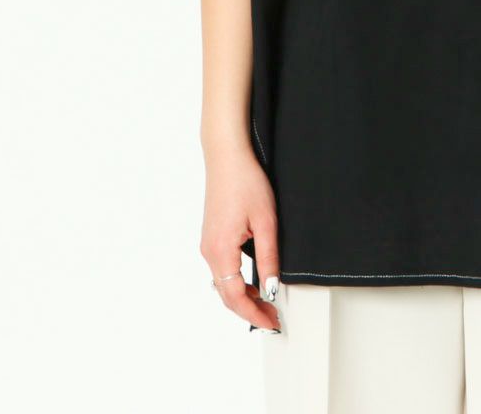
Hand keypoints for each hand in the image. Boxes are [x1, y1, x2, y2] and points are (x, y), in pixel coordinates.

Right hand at [200, 144, 279, 329]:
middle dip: (249, 310)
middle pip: (226, 295)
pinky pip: (222, 269)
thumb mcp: (266, 222)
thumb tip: (270, 288)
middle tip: (272, 318)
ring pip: (223, 283)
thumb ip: (268, 258)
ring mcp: (208, 244)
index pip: (235, 298)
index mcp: (220, 251)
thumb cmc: (246, 183)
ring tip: (266, 302)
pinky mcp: (211, 236)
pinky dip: (236, 281)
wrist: (227, 157)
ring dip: (243, 297)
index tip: (271, 323)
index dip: (254, 314)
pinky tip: (252, 281)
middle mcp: (209, 251)